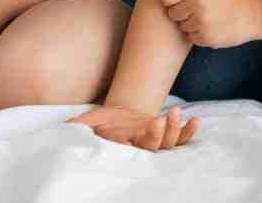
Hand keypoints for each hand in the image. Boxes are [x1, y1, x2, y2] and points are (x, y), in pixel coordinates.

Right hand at [68, 105, 198, 150]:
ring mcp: (155, 142)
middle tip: (157, 122)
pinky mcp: (167, 136)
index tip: (128, 143)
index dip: (128, 148)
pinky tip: (195, 121)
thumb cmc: (104, 123)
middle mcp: (140, 147)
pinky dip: (189, 132)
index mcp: (121, 145)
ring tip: (173, 112)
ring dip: (173, 129)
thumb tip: (66, 128)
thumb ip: (79, 126)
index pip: (125, 150)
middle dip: (155, 136)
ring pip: (168, 143)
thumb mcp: (90, 122)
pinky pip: (182, 140)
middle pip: (150, 147)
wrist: (121, 121)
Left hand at [161, 0, 261, 47]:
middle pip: (173, 14)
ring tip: (206, 18)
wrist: (255, 13)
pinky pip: (191, 38)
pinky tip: (211, 27)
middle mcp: (197, 5)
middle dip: (181, 13)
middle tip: (196, 10)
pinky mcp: (207, 38)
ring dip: (190, 24)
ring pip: (182, 27)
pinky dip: (198, 34)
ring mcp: (202, 23)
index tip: (177, 0)